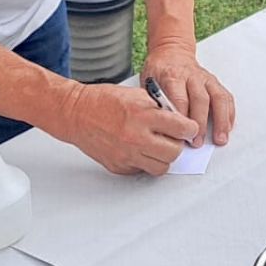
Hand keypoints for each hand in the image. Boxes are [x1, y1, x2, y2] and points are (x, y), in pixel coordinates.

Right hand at [60, 81, 195, 174]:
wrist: (77, 113)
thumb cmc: (103, 101)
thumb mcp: (136, 94)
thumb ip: (159, 107)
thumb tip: (178, 119)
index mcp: (142, 115)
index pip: (181, 128)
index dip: (189, 128)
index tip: (189, 128)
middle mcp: (136, 137)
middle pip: (174, 152)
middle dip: (177, 144)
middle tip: (173, 137)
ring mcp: (127, 155)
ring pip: (161, 167)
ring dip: (163, 157)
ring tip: (158, 145)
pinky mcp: (119, 166)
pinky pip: (142, 171)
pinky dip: (145, 162)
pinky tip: (140, 150)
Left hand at [142, 45, 234, 147]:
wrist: (171, 51)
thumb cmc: (159, 69)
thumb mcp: (149, 81)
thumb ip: (155, 101)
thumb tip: (160, 125)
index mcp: (172, 76)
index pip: (179, 98)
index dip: (181, 118)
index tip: (180, 134)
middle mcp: (192, 76)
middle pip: (200, 100)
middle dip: (200, 123)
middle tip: (196, 142)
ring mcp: (205, 79)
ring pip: (218, 98)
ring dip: (220, 121)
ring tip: (219, 138)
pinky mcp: (214, 82)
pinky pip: (226, 97)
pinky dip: (229, 113)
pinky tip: (228, 127)